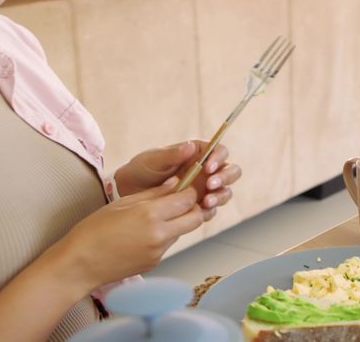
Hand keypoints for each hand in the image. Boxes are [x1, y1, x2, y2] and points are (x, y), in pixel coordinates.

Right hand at [51, 180, 202, 290]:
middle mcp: (159, 234)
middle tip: (179, 202)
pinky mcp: (155, 263)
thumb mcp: (121, 204)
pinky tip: (143, 234)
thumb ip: (153, 193)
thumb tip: (175, 183)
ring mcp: (159, 251)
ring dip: (178, 222)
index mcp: (150, 215)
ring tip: (154, 218)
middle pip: (196, 218)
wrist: (78, 266)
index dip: (189, 191)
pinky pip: (168, 245)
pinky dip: (164, 236)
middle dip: (193, 207)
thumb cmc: (93, 231)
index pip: (188, 200)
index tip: (184, 188)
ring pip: (183, 231)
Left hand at [114, 141, 241, 220]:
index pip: (220, 152)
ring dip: (220, 196)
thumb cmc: (142, 169)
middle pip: (230, 171)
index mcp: (199, 154)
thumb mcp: (153, 159)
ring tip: (206, 201)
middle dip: (225, 178)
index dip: (219, 158)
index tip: (208, 166)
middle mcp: (206, 171)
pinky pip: (212, 209)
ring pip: (225, 191)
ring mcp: (205, 189)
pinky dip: (210, 211)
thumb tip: (190, 146)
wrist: (129, 192)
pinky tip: (201, 212)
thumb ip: (172, 154)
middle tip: (210, 185)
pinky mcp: (199, 206)